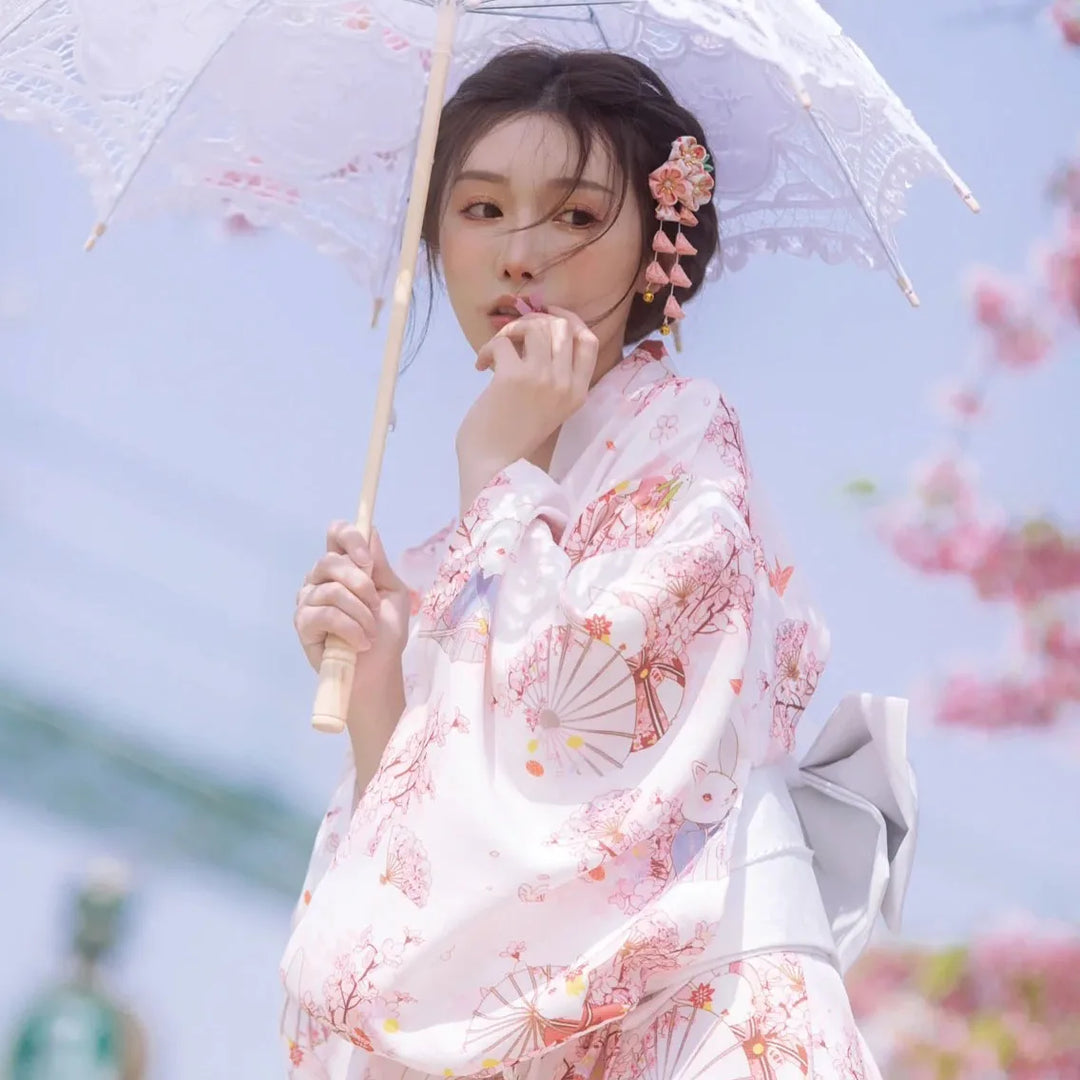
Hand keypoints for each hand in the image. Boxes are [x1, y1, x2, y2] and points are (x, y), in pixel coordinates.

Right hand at [294, 522, 410, 704]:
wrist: (379, 670)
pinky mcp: (303, 623)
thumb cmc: (386, 632)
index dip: (350, 537)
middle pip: (330, 560)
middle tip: (376, 607)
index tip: (368, 560)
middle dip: (361, 584)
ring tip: (370, 632)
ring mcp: (308, 600)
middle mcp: (320, 578)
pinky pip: (326, 614)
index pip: (336, 533)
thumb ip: (380, 565)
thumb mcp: (393, 594)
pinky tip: (360, 642)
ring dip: (361, 614)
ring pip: (332, 590)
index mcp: (343, 566)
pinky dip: (350, 628)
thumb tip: (371, 532)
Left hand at [456, 304, 598, 510]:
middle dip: (534, 321)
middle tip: (513, 336)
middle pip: (562, 327)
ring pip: (535, 326)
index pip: (589, 340)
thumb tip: (537, 331)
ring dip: (511, 331)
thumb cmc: (515, 438)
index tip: (548, 316)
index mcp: (578, 392)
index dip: (569, 320)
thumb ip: (553, 377)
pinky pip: (503, 342)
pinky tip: (481, 366)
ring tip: (498, 349)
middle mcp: (565, 383)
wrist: (493, 465)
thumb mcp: (549, 407)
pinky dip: (487, 349)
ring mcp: (541, 379)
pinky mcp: (513, 377)